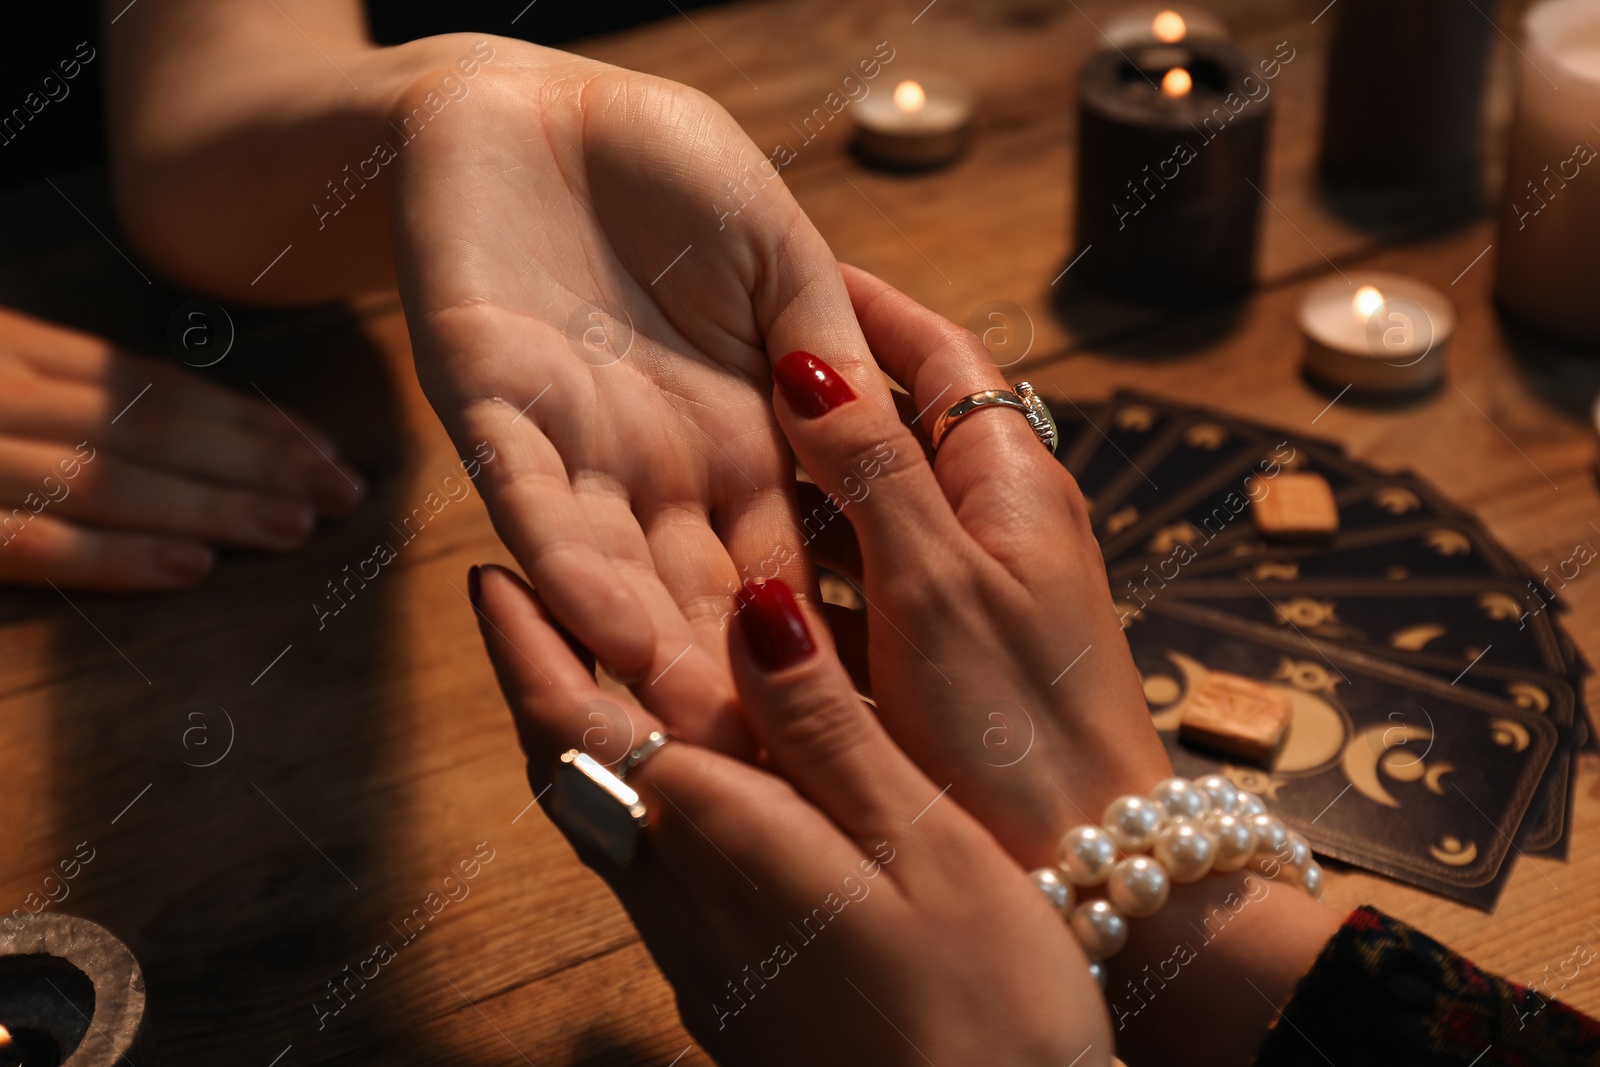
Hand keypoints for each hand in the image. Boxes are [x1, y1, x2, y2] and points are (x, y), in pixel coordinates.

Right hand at [0, 308, 363, 589]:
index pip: (152, 387)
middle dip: (258, 461)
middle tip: (344, 489)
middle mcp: (3, 392)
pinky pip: (34, 543)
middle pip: (151, 429)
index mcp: (14, 349)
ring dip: (213, 505)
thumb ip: (55, 388)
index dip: (245, 420)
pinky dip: (115, 556)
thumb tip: (171, 429)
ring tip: (296, 526)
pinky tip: (192, 567)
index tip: (324, 448)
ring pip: (110, 481)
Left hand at [387, 41, 893, 753]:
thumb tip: (882, 441)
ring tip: (692, 727)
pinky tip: (601, 619)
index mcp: (742, 442)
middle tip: (776, 770)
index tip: (854, 721)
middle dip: (730, 679)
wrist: (543, 105)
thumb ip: (827, 349)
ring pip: (614, 571)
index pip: (787, 560)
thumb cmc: (677, 170)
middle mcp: (662, 468)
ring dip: (647, 648)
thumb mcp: (786, 258)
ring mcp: (576, 446)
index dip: (813, 636)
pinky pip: (532, 496)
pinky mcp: (490, 407)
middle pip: (700, 596)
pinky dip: (565, 556)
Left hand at [470, 562, 1112, 1066]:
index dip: (526, 645)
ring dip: (582, 742)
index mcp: (721, 844)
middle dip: (538, 685)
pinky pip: (654, 874)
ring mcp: (702, 961)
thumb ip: (823, 729)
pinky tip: (692, 790)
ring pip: (607, 827)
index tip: (488, 575)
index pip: (579, 727)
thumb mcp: (921, 843)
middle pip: (574, 777)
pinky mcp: (732, 996)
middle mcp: (683, 905)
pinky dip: (641, 801)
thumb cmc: (985, 1010)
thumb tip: (745, 604)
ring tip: (597, 673)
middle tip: (522, 608)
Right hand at [769, 266, 1171, 867]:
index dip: (869, 308)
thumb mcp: (934, 585)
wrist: (1090, 866)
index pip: (942, 354)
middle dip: (825, 390)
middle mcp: (1002, 519)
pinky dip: (820, 567)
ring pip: (881, 504)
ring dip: (812, 480)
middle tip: (732, 364)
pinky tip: (757, 577)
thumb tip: (812, 360)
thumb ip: (873, 471)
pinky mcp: (956, 652)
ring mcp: (980, 587)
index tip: (795, 271)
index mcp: (1013, 479)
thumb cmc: (1019, 730)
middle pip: (905, 423)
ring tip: (723, 456)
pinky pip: (874, 580)